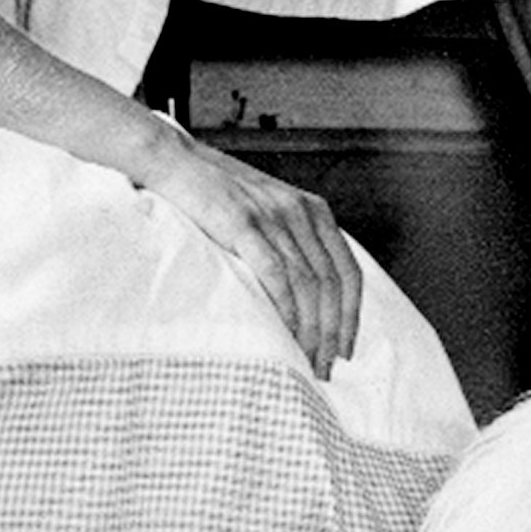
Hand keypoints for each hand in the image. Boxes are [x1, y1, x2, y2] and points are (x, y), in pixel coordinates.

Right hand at [134, 131, 362, 374]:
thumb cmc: (220, 196)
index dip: (352, 314)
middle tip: (324, 367)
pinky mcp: (244, 223)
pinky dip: (285, 308)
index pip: (347, 271)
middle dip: (332, 332)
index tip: (347, 349)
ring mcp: (273, 217)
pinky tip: (286, 333)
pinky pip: (275, 272)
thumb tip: (306, 298)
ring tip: (305, 362)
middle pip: (330, 284)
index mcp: (314, 211)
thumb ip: (292, 242)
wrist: (178, 163)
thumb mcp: (270, 211)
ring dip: (310, 329)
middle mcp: (301, 213)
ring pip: (307, 284)